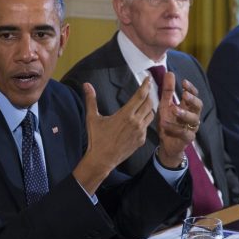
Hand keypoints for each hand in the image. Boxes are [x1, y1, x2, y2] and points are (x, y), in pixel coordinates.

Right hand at [73, 80, 153, 194]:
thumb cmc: (96, 139)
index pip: (140, 96)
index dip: (145, 85)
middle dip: (149, 94)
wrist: (102, 159)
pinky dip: (145, 120)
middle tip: (147, 89)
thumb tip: (86, 85)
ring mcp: (140, 132)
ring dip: (149, 107)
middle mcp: (135, 122)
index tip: (148, 79)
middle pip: (149, 103)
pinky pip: (147, 126)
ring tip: (145, 103)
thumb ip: (91, 100)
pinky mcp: (141, 140)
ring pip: (151, 114)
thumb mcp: (92, 118)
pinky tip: (139, 119)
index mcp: (125, 115)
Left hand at [156, 72, 201, 167]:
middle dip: (192, 99)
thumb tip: (169, 73)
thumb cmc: (168, 123)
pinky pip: (184, 132)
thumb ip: (167, 91)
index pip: (194, 95)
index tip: (184, 82)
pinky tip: (165, 123)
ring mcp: (192, 127)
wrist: (166, 144)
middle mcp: (192, 116)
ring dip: (184, 113)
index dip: (191, 88)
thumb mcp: (165, 105)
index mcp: (188, 107)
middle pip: (198, 106)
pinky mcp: (188, 138)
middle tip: (184, 95)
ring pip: (194, 119)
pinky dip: (174, 127)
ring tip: (174, 109)